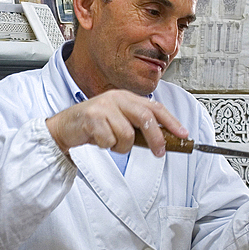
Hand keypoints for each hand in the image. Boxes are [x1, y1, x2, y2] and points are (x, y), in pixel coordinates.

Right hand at [45, 90, 186, 157]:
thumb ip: (137, 125)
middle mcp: (116, 98)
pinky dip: (106, 146)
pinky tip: (98, 140)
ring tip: (111, 143)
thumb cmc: (94, 125)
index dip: (171, 121)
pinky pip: (109, 140)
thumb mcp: (118, 120)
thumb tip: (162, 139)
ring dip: (121, 146)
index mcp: (126, 97)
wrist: (65, 127)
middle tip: (159, 152)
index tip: (183, 134)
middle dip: (155, 138)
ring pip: (127, 134)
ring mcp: (104, 107)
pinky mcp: (92, 118)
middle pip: (145, 118)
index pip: (154, 107)